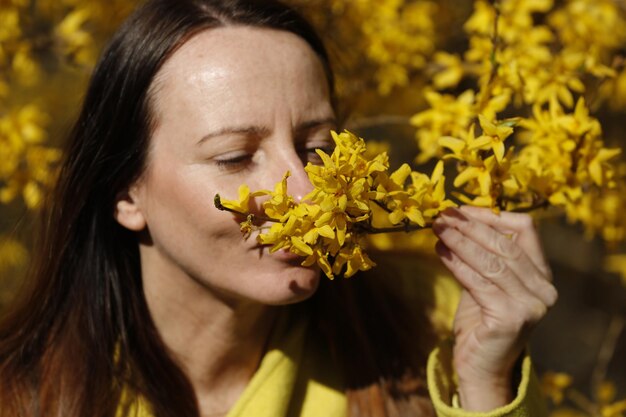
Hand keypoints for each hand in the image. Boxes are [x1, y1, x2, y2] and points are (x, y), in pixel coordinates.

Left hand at [432, 206, 556, 411]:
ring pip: (491, 262)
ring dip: (460, 242)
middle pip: (505, 244)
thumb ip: (480, 254)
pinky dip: (457, 264)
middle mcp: (544, 289)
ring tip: (437, 229)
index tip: (461, 209)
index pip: (525, 230)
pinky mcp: (512, 319)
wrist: (481, 366)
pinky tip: (439, 252)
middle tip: (441, 216)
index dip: (492, 216)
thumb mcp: (485, 280)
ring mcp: (532, 305)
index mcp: (542, 274)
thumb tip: (454, 218)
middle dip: (470, 227)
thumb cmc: (480, 320)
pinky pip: (479, 283)